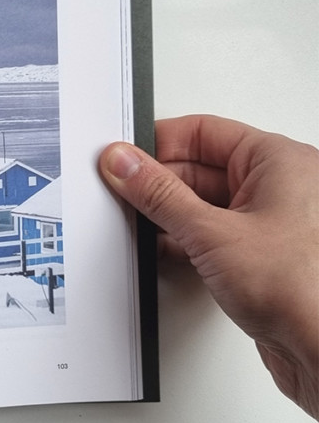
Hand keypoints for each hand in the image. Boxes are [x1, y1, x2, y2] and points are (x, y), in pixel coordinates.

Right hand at [99, 115, 318, 419]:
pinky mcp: (259, 258)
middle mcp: (281, 187)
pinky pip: (210, 234)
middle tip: (121, 191)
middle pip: (200, 167)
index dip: (158, 141)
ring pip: (202, 203)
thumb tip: (125, 164)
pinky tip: (163, 249)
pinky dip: (183, 240)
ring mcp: (270, 224)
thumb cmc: (304, 290)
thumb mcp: (211, 232)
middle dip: (158, 181)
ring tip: (139, 223)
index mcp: (280, 161)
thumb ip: (158, 194)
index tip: (123, 157)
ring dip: (168, 214)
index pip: (204, 132)